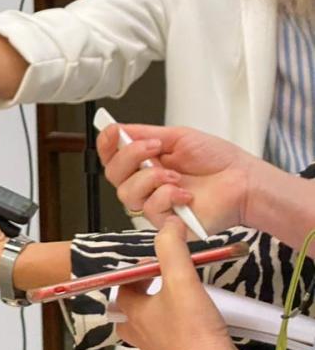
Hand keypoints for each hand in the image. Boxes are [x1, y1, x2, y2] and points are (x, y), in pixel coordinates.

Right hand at [97, 123, 259, 234]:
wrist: (244, 182)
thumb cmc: (219, 161)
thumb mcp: (178, 137)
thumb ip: (145, 133)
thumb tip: (117, 128)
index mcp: (145, 160)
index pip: (111, 155)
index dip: (106, 144)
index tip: (114, 132)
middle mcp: (145, 182)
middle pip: (112, 174)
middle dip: (130, 157)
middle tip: (154, 149)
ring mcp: (153, 202)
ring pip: (126, 194)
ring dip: (150, 179)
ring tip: (175, 175)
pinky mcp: (165, 221)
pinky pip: (149, 209)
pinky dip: (167, 196)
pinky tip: (185, 194)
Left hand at [116, 219, 253, 349]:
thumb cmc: (194, 331)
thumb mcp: (182, 280)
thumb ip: (172, 249)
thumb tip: (169, 225)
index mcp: (132, 313)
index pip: (121, 287)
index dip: (136, 271)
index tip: (155, 263)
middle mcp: (139, 334)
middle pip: (128, 309)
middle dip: (141, 292)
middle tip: (162, 280)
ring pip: (147, 326)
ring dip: (158, 310)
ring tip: (178, 298)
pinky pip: (168, 341)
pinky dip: (175, 328)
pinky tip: (195, 322)